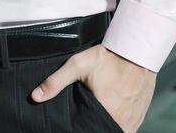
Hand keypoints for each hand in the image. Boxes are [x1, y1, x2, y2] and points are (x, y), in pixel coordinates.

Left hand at [30, 44, 154, 131]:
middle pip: (104, 131)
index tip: (77, 122)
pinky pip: (129, 130)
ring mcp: (133, 119)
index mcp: (105, 110)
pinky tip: (111, 117)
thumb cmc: (107, 58)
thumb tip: (35, 96)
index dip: (82, 128)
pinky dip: (120, 126)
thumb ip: (55, 82)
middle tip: (86, 117)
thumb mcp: (77, 65)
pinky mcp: (140, 116)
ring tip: (97, 117)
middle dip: (94, 127)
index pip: (89, 130)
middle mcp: (121, 119)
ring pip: (117, 131)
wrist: (136, 51)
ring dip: (107, 127)